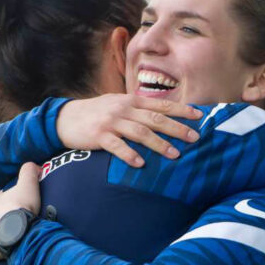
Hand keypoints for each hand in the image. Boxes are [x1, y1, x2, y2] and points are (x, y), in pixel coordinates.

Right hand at [56, 94, 202, 167]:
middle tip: (195, 138)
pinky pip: (117, 146)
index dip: (181, 110)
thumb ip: (137, 109)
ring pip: (140, 132)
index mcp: (130, 101)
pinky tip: (140, 163)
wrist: (64, 118)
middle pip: (155, 118)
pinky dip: (129, 155)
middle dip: (177, 128)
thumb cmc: (96, 113)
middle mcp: (123, 109)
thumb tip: (162, 115)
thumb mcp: (117, 105)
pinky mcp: (98, 136)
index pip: (161, 104)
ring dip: (159, 144)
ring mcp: (111, 122)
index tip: (199, 116)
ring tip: (175, 155)